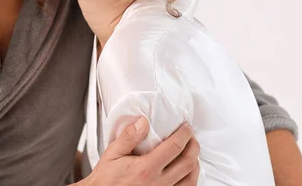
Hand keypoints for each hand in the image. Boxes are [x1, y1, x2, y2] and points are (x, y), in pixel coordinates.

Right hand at [82, 117, 199, 185]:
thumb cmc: (106, 180)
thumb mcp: (112, 154)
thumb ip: (129, 136)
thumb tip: (143, 121)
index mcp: (146, 169)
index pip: (175, 147)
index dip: (185, 134)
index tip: (186, 127)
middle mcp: (158, 183)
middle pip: (188, 163)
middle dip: (194, 146)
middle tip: (191, 137)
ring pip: (191, 180)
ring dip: (194, 164)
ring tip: (191, 153)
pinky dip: (190, 180)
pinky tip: (186, 173)